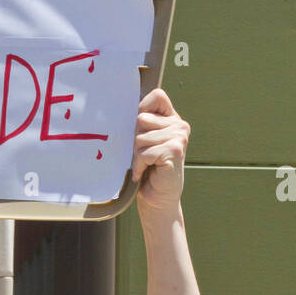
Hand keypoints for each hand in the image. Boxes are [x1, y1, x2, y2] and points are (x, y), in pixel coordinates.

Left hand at [132, 88, 189, 216]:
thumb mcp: (141, 142)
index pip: (156, 96)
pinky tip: (144, 172)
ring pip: (140, 137)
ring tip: (144, 165)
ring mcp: (179, 137)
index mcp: (171, 118)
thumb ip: (137, 124)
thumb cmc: (146, 169)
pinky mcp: (175, 150)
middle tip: (141, 155)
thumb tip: (117, 111)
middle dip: (134, 140)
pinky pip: (144, 152)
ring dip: (136, 156)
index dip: (141, 108)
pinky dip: (139, 165)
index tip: (136, 130)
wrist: (157, 198)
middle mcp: (179, 125)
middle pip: (141, 119)